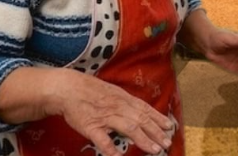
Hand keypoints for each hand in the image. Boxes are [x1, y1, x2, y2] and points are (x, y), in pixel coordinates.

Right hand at [45, 68, 174, 155]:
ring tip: (154, 150)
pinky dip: (111, 148)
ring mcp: (105, 117)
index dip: (158, 118)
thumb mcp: (112, 92)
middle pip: (141, 120)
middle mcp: (118, 107)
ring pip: (128, 128)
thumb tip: (140, 111)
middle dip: (156, 132)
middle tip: (167, 143)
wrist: (68, 88)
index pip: (145, 109)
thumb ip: (126, 103)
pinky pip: (102, 139)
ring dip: (143, 139)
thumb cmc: (90, 91)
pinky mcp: (91, 127)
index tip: (169, 127)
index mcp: (123, 99)